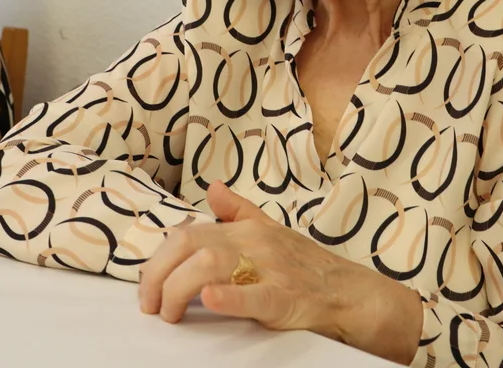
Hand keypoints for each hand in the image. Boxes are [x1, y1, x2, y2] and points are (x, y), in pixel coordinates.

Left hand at [137, 183, 422, 363]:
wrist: (353, 294)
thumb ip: (238, 212)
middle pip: (188, 245)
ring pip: (210, 265)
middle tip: (150, 304)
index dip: (158, 259)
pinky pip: (254, 295)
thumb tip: (214, 189)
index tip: (149, 285)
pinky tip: (209, 299)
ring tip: (170, 313)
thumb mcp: (271, 231)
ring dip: (178, 290)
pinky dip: (229, 297)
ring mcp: (271, 269)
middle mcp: (255, 243)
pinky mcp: (286, 299)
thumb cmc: (309, 267)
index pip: (187, 233)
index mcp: (246, 229)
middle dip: (158, 275)